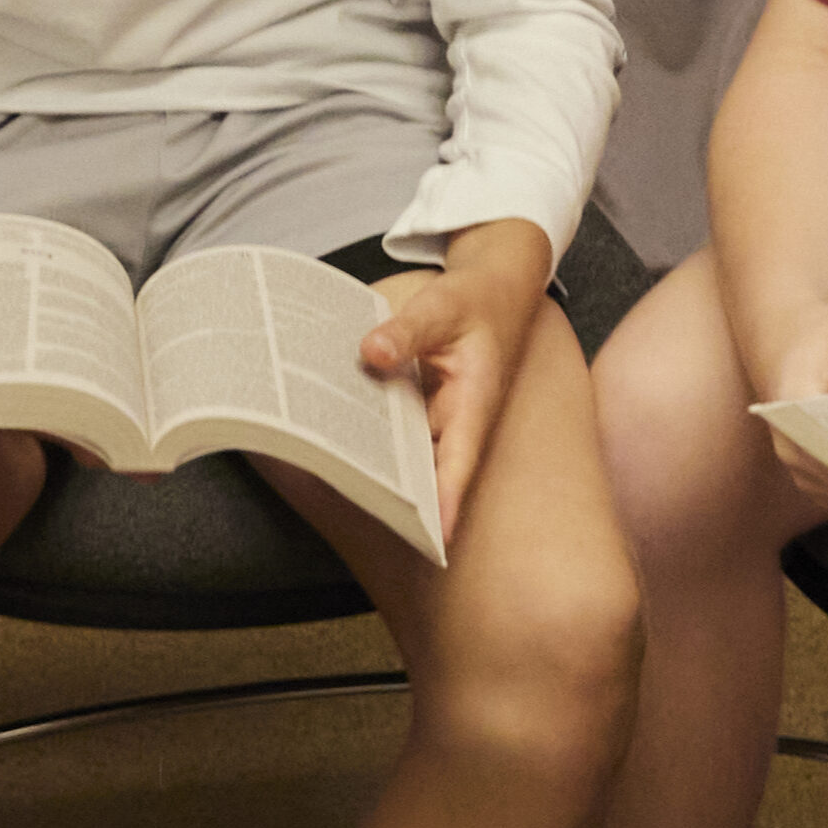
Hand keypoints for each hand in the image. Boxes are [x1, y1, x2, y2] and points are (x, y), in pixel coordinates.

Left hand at [360, 221, 552, 537]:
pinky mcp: (425, 408)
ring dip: (377, 466)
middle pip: (427, 469)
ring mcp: (441, 417)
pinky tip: (333, 437)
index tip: (434, 538)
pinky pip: (397, 430)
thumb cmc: (478, 300)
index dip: (447, 502)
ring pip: (408, 453)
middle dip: (397, 495)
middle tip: (354, 514)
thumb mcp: (443, 306)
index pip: (461, 461)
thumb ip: (407, 330)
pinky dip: (371, 434)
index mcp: (474, 402)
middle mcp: (459, 419)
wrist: (497, 288)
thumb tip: (371, 352)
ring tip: (331, 480)